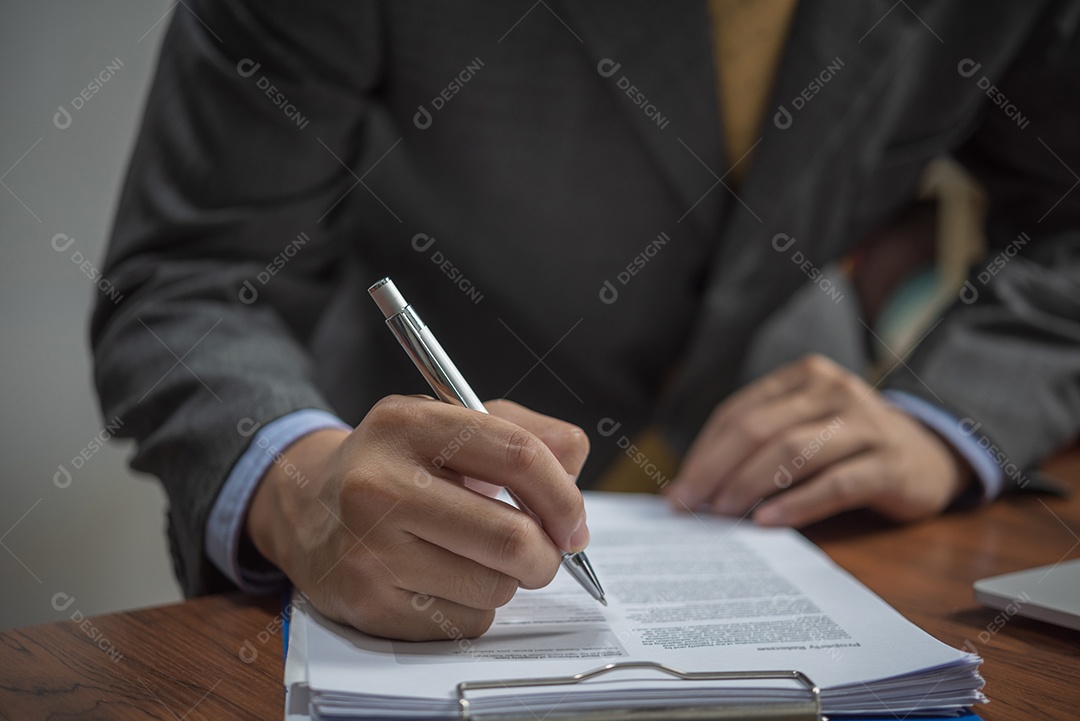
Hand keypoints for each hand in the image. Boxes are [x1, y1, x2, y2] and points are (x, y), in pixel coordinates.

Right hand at [245, 396, 589, 640]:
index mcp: (409, 425)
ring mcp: (368, 549)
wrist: (307, 505)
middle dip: (547, 554)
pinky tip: (446, 581)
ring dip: (508, 580)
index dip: (563, 496)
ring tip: (481, 559)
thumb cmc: (397, 463)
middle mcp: (379, 485)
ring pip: (493, 587)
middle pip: (510, 537)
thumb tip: (575, 459)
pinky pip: (465, 621)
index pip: (517, 456)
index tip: (575, 521)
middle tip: (545, 553)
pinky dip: (476, 607)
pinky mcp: (367, 603)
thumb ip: (522, 430)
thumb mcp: (451, 423)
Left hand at [665, 354, 971, 526]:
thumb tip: (696, 487)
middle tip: (690, 506)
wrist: (933, 456)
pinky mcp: (889, 464)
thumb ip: (760, 444)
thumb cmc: (851, 445)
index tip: (679, 491)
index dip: (703, 453)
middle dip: (715, 470)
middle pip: (758, 429)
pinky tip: (766, 522)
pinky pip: (833, 484)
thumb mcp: (807, 427)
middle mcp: (834, 391)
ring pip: (791, 452)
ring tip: (721, 514)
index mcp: (804, 377)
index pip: (738, 412)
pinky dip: (795, 504)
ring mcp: (865, 424)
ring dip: (748, 486)